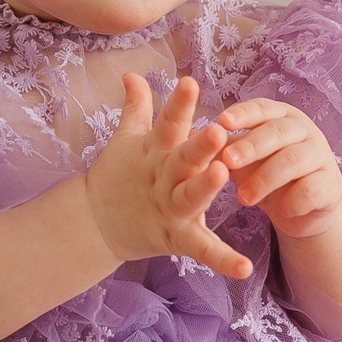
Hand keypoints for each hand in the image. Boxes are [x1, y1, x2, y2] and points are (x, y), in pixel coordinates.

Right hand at [84, 73, 250, 280]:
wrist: (96, 223)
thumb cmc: (119, 176)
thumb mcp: (128, 140)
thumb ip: (137, 107)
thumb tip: (132, 73)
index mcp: (155, 151)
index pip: (167, 123)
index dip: (178, 104)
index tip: (190, 82)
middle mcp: (163, 177)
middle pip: (182, 159)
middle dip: (198, 145)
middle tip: (217, 131)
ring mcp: (169, 208)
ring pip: (190, 197)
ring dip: (205, 187)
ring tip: (222, 175)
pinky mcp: (175, 237)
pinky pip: (202, 249)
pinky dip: (222, 260)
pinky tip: (245, 268)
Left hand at [213, 97, 341, 243]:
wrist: (303, 207)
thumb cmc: (268, 173)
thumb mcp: (245, 159)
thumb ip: (224, 147)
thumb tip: (188, 134)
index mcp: (281, 117)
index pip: (262, 108)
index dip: (243, 114)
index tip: (222, 121)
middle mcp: (304, 131)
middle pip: (278, 131)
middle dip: (252, 146)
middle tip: (228, 160)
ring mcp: (321, 156)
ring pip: (294, 159)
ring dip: (266, 178)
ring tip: (243, 197)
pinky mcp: (330, 185)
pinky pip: (312, 189)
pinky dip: (294, 200)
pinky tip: (280, 210)